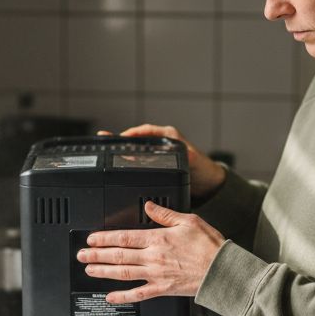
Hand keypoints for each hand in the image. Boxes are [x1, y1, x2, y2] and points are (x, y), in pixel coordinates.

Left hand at [78, 201, 224, 303]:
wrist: (222, 271)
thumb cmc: (209, 246)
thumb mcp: (189, 221)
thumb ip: (165, 214)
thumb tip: (148, 206)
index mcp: (158, 239)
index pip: (124, 237)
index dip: (104, 239)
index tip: (92, 239)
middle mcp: (153, 258)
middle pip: (118, 256)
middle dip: (97, 256)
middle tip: (82, 255)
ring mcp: (156, 275)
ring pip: (123, 274)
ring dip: (103, 272)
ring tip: (89, 270)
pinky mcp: (163, 290)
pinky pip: (138, 295)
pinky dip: (122, 297)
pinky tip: (110, 297)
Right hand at [99, 125, 226, 197]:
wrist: (208, 184)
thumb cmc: (203, 169)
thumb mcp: (195, 161)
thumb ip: (190, 159)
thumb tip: (186, 157)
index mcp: (169, 136)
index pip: (145, 131)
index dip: (132, 133)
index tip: (120, 137)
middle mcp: (161, 143)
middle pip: (137, 139)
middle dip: (123, 142)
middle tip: (107, 143)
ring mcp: (157, 154)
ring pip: (137, 151)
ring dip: (125, 152)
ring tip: (109, 153)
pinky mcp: (157, 165)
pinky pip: (140, 161)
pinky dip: (131, 163)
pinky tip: (122, 167)